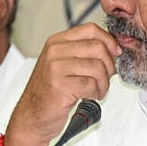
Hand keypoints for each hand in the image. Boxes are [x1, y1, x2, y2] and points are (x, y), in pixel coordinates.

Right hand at [5, 23, 119, 145]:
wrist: (31, 116)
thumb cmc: (49, 92)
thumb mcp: (63, 65)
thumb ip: (82, 53)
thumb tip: (112, 48)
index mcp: (56, 42)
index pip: (90, 29)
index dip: (109, 41)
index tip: (115, 53)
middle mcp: (54, 52)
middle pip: (97, 48)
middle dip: (109, 66)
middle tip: (104, 78)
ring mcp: (55, 68)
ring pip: (97, 67)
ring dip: (103, 83)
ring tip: (96, 90)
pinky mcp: (59, 86)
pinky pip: (91, 85)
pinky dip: (95, 93)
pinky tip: (88, 97)